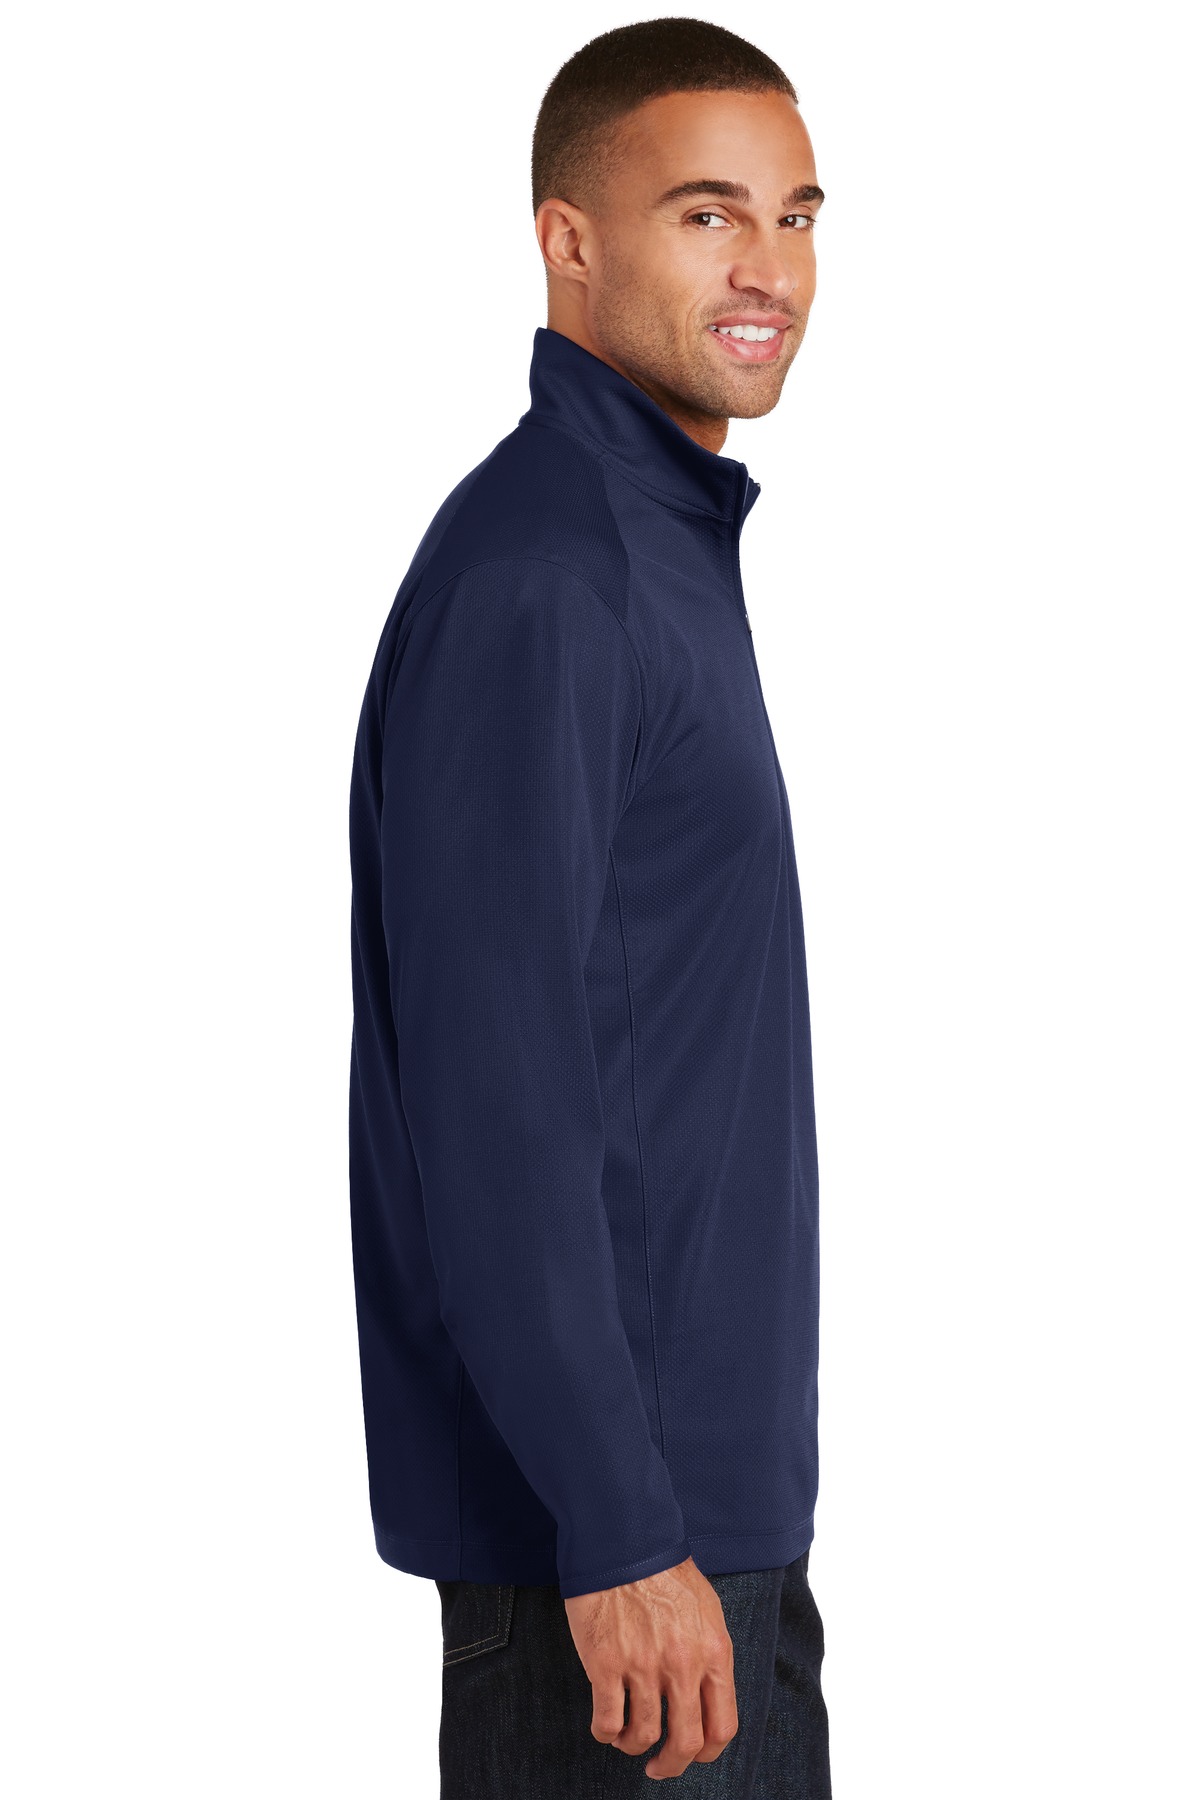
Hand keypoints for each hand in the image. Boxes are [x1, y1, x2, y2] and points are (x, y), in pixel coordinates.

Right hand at [563, 1555, 737, 1779]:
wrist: (623, 1541)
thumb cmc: (663, 1570)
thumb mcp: (706, 1610)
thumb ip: (709, 1653)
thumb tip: (707, 1693)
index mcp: (714, 1652)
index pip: (723, 1725)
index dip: (708, 1752)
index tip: (693, 1755)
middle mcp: (683, 1664)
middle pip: (686, 1743)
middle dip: (671, 1765)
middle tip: (658, 1767)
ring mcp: (644, 1665)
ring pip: (644, 1736)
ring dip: (634, 1746)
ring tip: (626, 1740)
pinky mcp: (607, 1663)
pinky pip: (608, 1721)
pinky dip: (606, 1733)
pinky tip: (605, 1726)